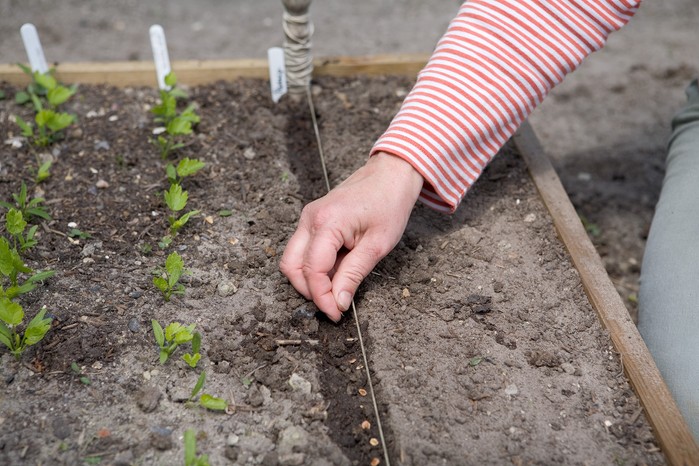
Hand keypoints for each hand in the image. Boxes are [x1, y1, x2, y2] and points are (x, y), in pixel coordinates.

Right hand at [280, 152, 423, 320]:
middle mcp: (310, 219)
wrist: (390, 175)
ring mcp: (308, 218)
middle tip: (334, 304)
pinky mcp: (312, 220)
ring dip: (310, 279)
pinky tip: (337, 270)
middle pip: (291, 266)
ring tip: (338, 286)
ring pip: (293, 259)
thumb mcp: (377, 245)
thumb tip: (339, 302)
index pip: (312, 270)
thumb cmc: (389, 204)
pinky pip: (303, 249)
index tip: (336, 313)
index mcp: (327, 223)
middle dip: (309, 290)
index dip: (321, 297)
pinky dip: (315, 266)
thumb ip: (353, 275)